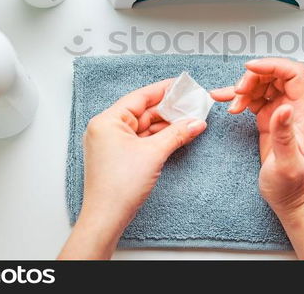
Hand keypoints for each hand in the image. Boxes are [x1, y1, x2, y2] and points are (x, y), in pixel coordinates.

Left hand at [59, 79, 206, 258]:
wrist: (106, 218)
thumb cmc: (119, 186)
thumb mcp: (154, 153)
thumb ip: (177, 133)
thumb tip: (196, 122)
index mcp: (108, 120)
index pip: (140, 97)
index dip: (163, 90)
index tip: (181, 85)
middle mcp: (106, 128)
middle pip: (142, 111)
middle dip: (168, 110)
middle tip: (191, 105)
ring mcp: (111, 143)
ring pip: (143, 127)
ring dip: (165, 125)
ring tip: (189, 121)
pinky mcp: (117, 156)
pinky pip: (140, 140)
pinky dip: (157, 137)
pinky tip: (175, 135)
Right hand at [210, 58, 303, 216]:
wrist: (288, 198)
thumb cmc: (291, 184)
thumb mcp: (287, 163)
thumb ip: (284, 134)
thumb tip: (284, 107)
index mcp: (302, 113)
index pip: (294, 74)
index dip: (273, 65)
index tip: (250, 69)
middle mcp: (293, 108)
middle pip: (275, 74)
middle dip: (253, 77)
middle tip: (238, 93)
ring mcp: (280, 111)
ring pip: (263, 84)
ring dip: (244, 88)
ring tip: (231, 104)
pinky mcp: (268, 118)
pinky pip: (253, 98)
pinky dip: (238, 97)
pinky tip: (223, 99)